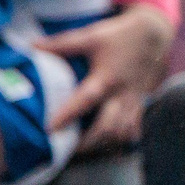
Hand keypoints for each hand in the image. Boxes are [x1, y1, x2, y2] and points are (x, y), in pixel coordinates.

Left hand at [42, 4, 173, 150]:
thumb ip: (61, 44)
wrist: (153, 35)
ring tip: (82, 148)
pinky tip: (106, 144)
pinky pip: (133, 130)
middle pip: (109, 127)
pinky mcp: (141, 105)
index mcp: (107, 77)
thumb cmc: (117, 37)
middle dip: (88, 142)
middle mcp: (122, 94)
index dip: (68, 115)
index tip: (50, 128)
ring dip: (103, 143)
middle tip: (66, 148)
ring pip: (122, 133)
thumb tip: (32, 46)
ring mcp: (134, 102)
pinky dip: (120, 140)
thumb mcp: (89, 37)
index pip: (86, 99)